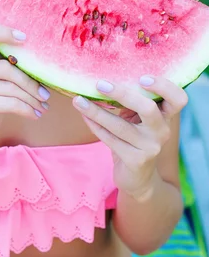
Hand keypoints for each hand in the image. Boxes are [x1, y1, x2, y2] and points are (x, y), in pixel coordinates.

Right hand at [0, 25, 48, 167]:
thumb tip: (28, 50)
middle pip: (4, 66)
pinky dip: (27, 108)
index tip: (24, 38)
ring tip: (42, 104)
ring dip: (31, 97)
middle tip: (45, 92)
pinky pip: (11, 102)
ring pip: (10, 86)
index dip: (1, 32)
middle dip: (29, 80)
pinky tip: (35, 114)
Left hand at [73, 76, 187, 200]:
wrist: (138, 178)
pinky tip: (84, 115)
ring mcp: (150, 147)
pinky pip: (110, 139)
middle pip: (148, 109)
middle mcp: (162, 131)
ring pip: (120, 125)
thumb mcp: (139, 120)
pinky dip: (94, 125)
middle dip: (122, 94)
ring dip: (96, 111)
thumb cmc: (135, 140)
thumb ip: (132, 102)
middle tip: (100, 84)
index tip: (142, 78)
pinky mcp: (135, 161)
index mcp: (166, 116)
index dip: (164, 86)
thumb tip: (105, 80)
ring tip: (78, 100)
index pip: (178, 99)